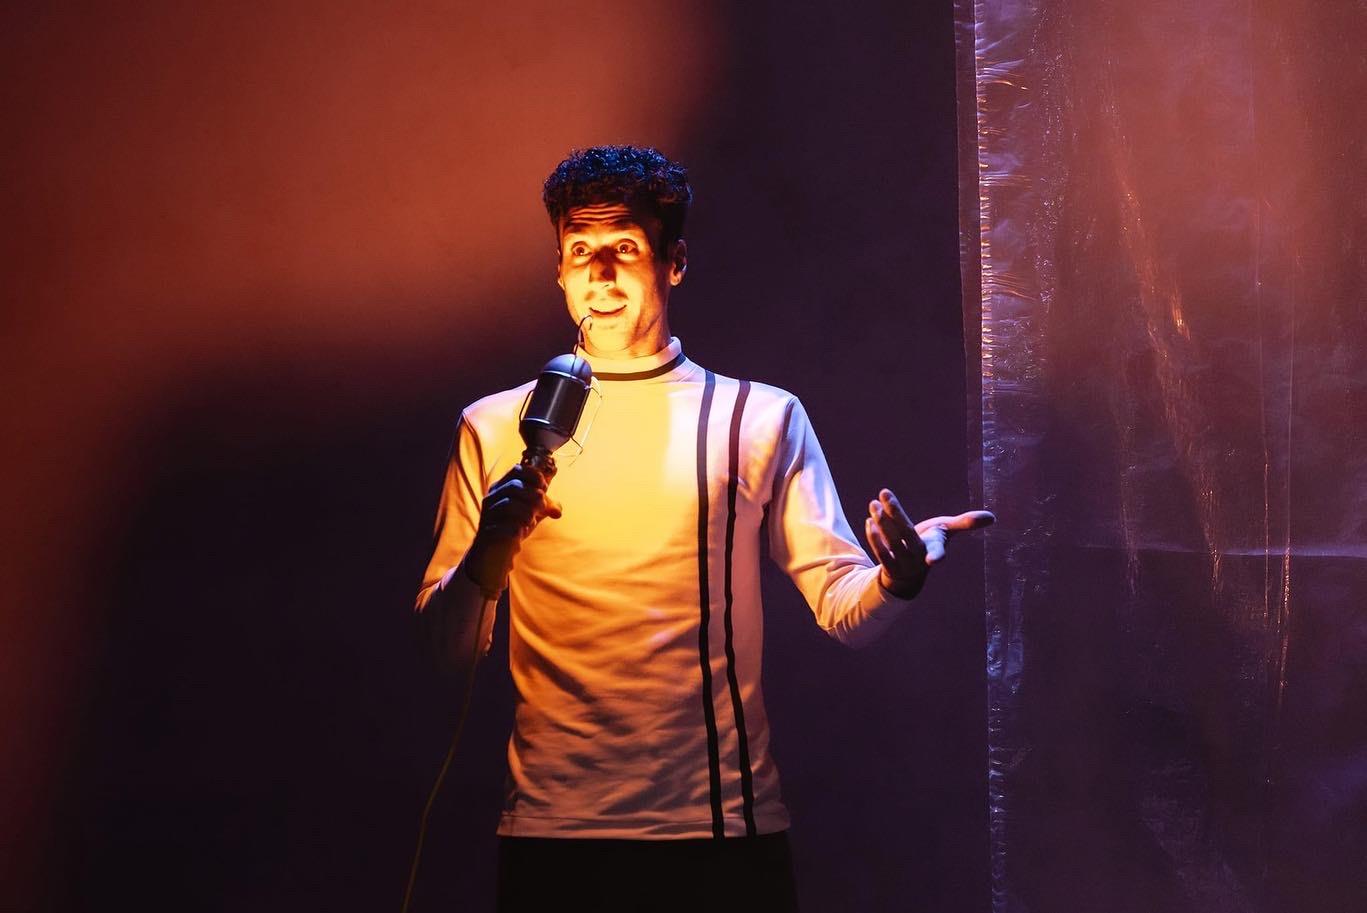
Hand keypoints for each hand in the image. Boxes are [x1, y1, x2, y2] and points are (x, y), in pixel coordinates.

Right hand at [465, 464, 562, 592]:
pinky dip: (514, 528)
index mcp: (503, 487)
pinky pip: (500, 526)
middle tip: (541, 508)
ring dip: (525, 512)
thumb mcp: (534, 512)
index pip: (517, 470)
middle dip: (533, 496)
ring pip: (508, 504)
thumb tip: (558, 510)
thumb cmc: (515, 525)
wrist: (497, 552)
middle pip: (514, 486)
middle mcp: (492, 497)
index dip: (534, 475)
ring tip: (531, 521)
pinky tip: (520, 533)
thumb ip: (546, 506)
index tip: (544, 486)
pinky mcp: (486, 531)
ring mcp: (488, 514)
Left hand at [864, 488, 994, 597]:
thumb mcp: (946, 533)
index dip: (937, 556)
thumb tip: (993, 517)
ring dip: (881, 522)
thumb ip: (966, 523)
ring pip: (891, 543)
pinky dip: (874, 537)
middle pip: (906, 536)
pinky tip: (869, 521)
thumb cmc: (930, 545)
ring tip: (873, 504)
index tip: (934, 560)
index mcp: (935, 549)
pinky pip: (880, 553)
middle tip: (885, 494)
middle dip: (895, 514)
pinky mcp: (888, 566)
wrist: (910, 573)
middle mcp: (918, 558)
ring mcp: (902, 564)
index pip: (937, 552)